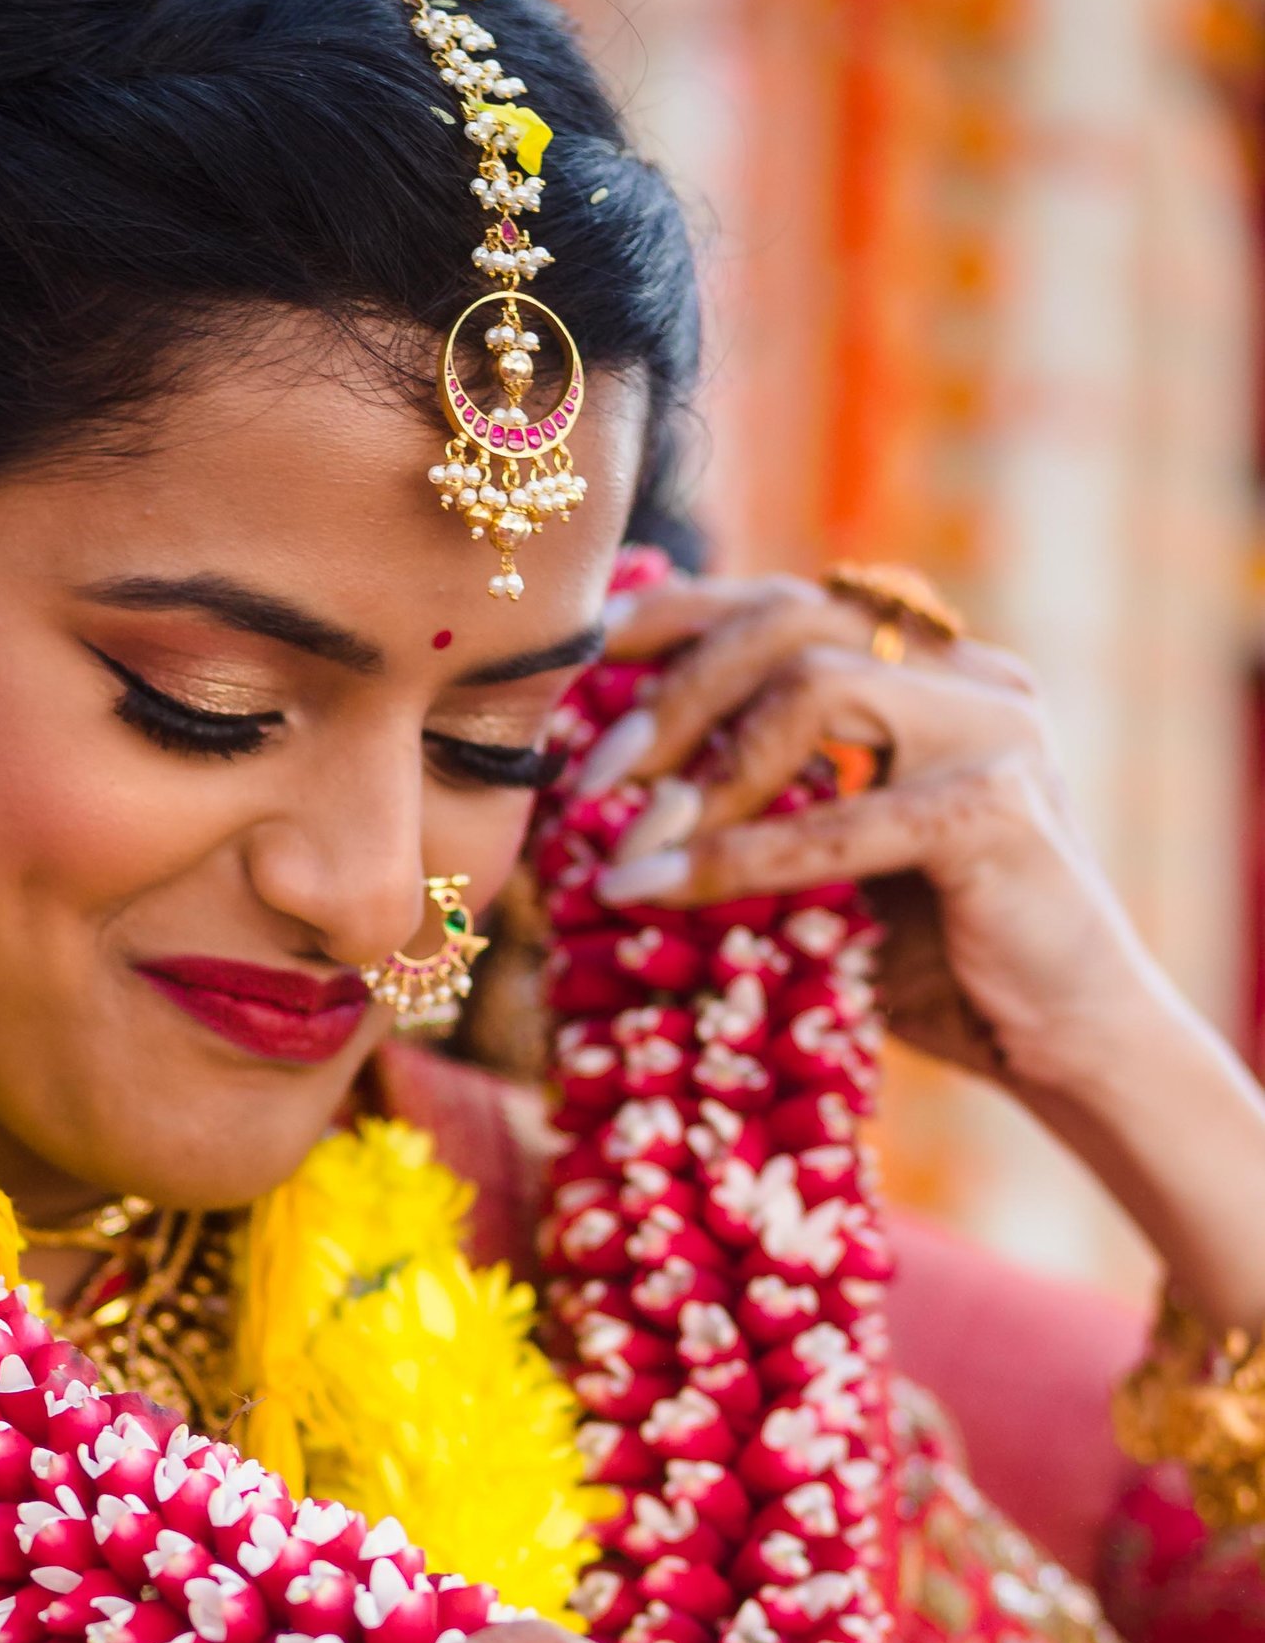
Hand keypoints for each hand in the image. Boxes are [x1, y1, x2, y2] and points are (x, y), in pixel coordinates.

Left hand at [570, 571, 1264, 1335]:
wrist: (1059, 1042)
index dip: (674, 616)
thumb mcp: (817, 863)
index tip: (582, 660)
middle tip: (591, 780)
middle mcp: (969, 674)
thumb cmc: (924, 960)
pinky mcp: (1000, 809)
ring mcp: (996, 729)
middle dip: (671, 693)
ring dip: (701, 769)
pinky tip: (658, 887)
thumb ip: (751, 803)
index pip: (783, 600)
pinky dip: (738, 854)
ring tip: (626, 843)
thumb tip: (599, 791)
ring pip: (817, 684)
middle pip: (788, 619)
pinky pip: (844, 814)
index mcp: (926, 668)